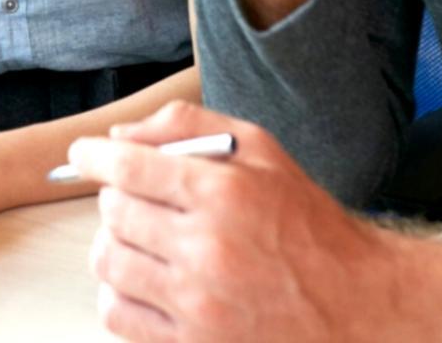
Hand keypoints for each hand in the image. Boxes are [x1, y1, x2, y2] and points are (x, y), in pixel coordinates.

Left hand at [69, 101, 407, 340]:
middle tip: (135, 197)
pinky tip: (145, 279)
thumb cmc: (308, 227)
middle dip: (115, 197)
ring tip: (140, 238)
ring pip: (108, 262)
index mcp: (224, 194)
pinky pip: (118, 314)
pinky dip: (118, 292)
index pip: (127, 167)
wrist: (359, 308)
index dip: (93, 156)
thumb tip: (119, 136)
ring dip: (114, 243)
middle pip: (113, 212)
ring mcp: (198, 304)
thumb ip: (187, 127)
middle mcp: (208, 250)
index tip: (83, 154)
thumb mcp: (262, 152)